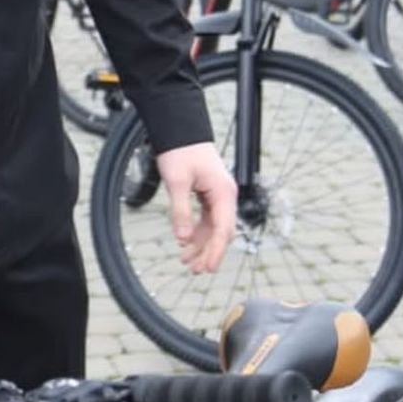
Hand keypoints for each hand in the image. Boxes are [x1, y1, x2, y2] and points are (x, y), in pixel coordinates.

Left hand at [156, 142, 236, 273]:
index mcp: (223, 193)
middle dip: (209, 252)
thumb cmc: (180, 151)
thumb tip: (183, 239)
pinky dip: (197, 232)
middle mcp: (225, 196)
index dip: (215, 251)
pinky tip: (186, 243)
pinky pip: (207, 218)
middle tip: (195, 270)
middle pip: (221, 232)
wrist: (181, 131)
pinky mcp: (210, 194)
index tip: (207, 268)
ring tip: (186, 262)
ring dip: (201, 244)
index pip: (223, 230)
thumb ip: (180, 211)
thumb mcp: (176, 182)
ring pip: (214, 227)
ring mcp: (219, 195)